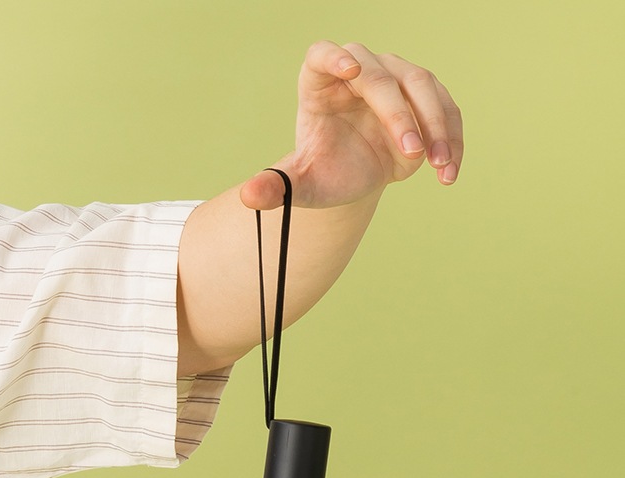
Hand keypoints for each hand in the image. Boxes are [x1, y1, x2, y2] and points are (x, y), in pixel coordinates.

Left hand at [240, 41, 463, 210]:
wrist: (353, 176)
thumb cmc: (323, 173)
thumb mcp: (300, 184)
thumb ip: (276, 187)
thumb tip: (248, 197)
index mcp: (319, 83)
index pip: (322, 56)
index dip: (334, 59)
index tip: (349, 71)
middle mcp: (360, 70)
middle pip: (382, 77)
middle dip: (400, 115)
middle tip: (412, 152)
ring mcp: (396, 77)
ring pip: (422, 86)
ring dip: (436, 125)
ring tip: (438, 167)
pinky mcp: (425, 96)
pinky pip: (446, 108)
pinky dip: (452, 139)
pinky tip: (449, 172)